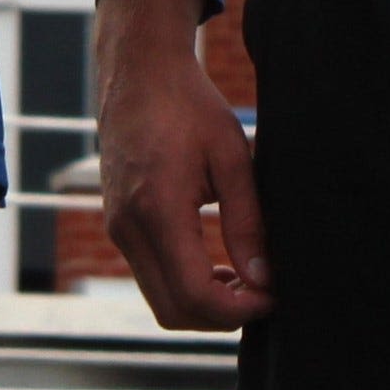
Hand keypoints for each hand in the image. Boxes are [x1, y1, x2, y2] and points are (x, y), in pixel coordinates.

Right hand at [94, 0, 271, 328]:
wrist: (138, 72)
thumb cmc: (188, 105)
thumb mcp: (231, 157)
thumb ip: (247, 222)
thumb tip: (264, 278)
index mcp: (157, 209)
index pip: (194, 295)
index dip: (238, 310)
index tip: (272, 295)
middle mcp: (128, 227)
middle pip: (173, 311)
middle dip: (222, 316)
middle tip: (264, 293)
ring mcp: (117, 228)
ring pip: (159, 300)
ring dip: (204, 303)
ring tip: (246, 278)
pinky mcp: (118, 224)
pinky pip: (150, 277)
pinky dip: (184, 286)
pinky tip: (217, 265)